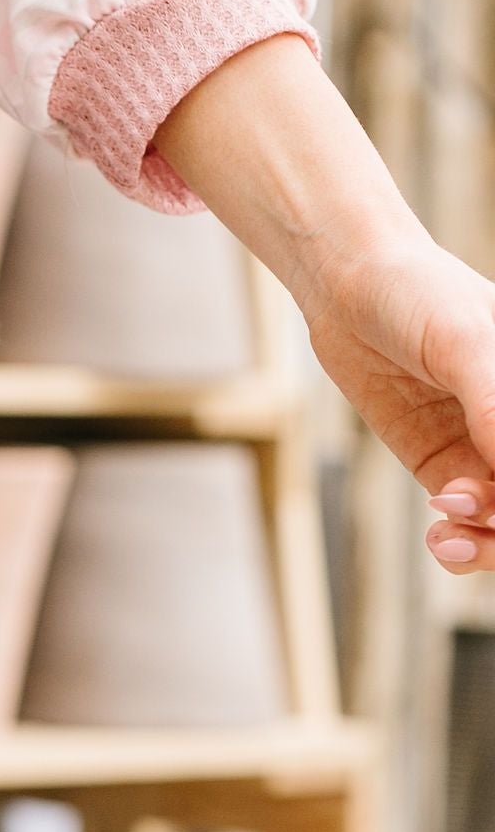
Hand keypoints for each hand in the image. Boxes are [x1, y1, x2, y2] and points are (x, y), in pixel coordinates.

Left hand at [294, 234, 494, 575]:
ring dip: (489, 544)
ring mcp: (490, 449)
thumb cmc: (420, 295)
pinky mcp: (446, 466)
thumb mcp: (465, 342)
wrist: (350, 287)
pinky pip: (468, 521)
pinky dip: (461, 541)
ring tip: (449, 532)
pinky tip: (441, 533)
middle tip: (482, 520)